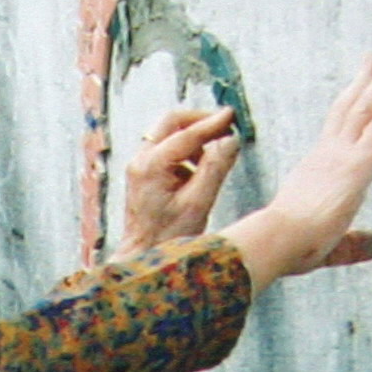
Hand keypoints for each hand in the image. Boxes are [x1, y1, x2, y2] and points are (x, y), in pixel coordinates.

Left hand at [117, 104, 241, 253]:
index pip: (186, 134)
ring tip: (216, 151)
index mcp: (151, 166)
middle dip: (200, 121)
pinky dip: (184, 150)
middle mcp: (140, 161)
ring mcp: (139, 166)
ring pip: (167, 134)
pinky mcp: (143, 173)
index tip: (231, 115)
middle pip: (171, 123)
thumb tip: (230, 141)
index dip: (212, 123)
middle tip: (225, 125)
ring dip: (192, 136)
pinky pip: (165, 149)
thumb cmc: (167, 238)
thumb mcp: (198, 203)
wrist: (143, 257)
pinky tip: (199, 169)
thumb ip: (215, 168)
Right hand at [219, 51, 371, 290]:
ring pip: (366, 107)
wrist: (278, 239)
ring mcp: (341, 155)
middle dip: (367, 78)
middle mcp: (328, 153)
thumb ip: (356, 244)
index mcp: (316, 167)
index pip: (337, 128)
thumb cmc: (291, 245)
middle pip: (351, 106)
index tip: (359, 83)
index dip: (349, 102)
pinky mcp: (356, 164)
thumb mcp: (328, 244)